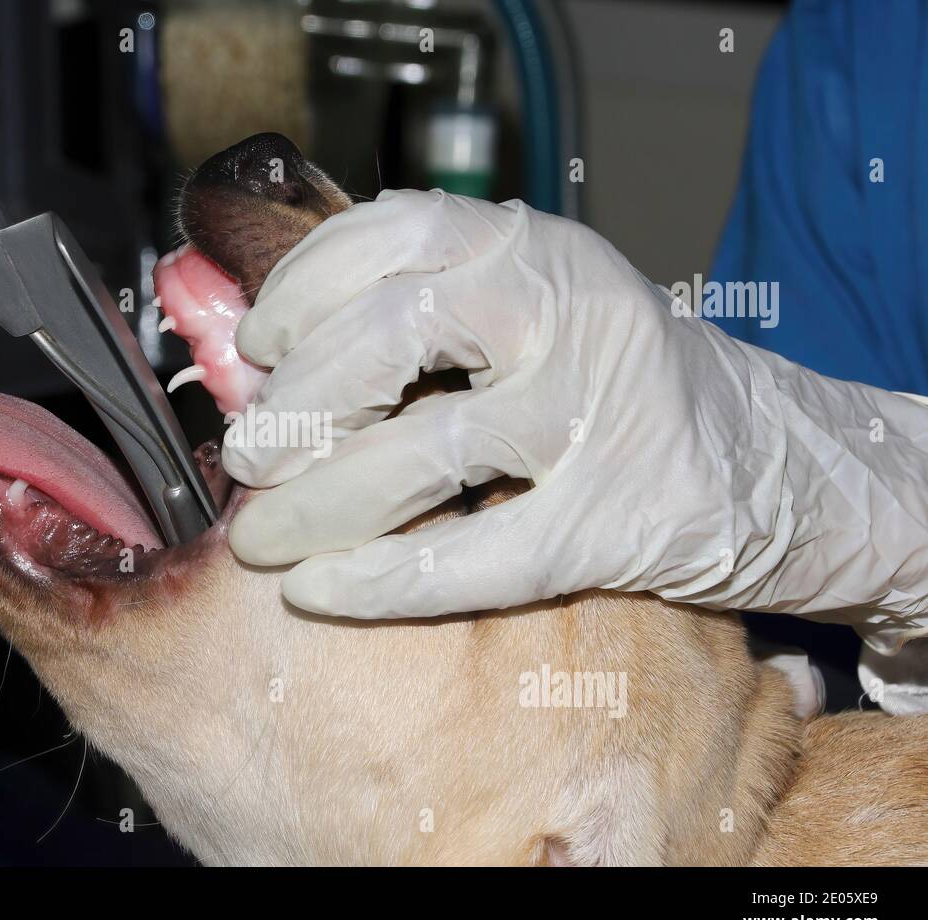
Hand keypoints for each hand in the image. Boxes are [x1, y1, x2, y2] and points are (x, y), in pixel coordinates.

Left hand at [223, 190, 927, 648]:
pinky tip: (316, 592)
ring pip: (427, 452)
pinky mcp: (620, 517)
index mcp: (534, 248)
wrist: (770, 460)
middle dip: (297, 405)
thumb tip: (268, 356)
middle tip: (247, 456)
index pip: (396, 229)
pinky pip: (478, 556)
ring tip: (259, 536)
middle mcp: (569, 311)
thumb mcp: (534, 311)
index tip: (260, 343)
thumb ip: (426, 312)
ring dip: (318, 500)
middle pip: (394, 334)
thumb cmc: (614, 384)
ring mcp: (600, 413)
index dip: (305, 285)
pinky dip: (381, 580)